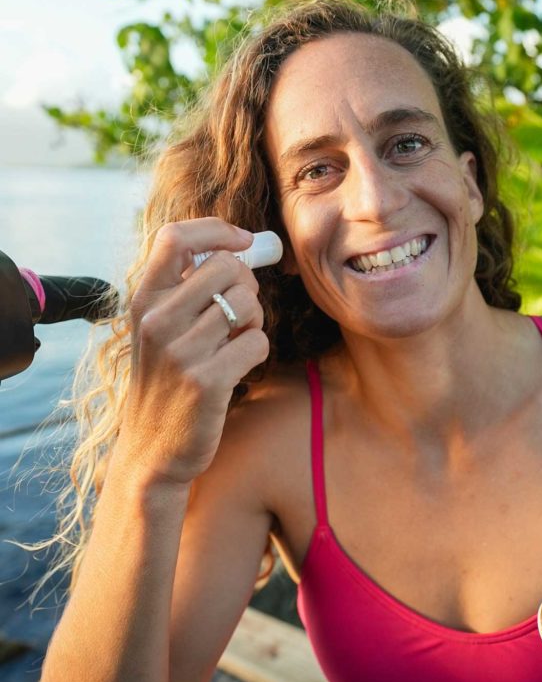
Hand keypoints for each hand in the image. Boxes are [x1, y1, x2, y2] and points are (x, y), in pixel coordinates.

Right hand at [114, 218, 268, 486]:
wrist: (152, 451)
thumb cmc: (168, 381)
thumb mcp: (161, 328)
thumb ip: (190, 287)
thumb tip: (246, 244)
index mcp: (144, 300)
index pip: (175, 237)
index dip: (216, 230)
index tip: (243, 241)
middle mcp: (156, 320)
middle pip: (226, 267)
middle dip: (247, 285)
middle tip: (240, 312)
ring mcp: (180, 352)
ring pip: (247, 304)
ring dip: (254, 322)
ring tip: (235, 343)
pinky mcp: (206, 382)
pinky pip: (258, 343)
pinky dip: (258, 351)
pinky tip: (238, 366)